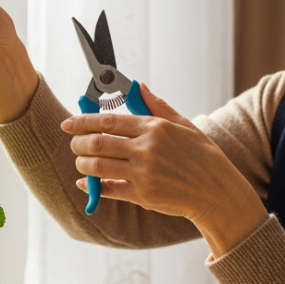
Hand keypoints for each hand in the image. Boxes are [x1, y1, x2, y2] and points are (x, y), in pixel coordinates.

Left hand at [62, 86, 269, 256]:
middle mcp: (146, 150)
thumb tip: (138, 86)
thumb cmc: (201, 155)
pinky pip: (109, 189)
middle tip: (73, 144)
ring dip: (82, 164)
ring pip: (97, 167)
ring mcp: (143, 174)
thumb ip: (157, 105)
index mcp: (155, 128)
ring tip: (81, 162)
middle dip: (77, 143)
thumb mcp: (183, 124)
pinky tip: (86, 183)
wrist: (216, 191)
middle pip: (97, 143)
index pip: (108, 121)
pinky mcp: (143, 196)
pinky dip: (92, 186)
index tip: (68, 123)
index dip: (82, 121)